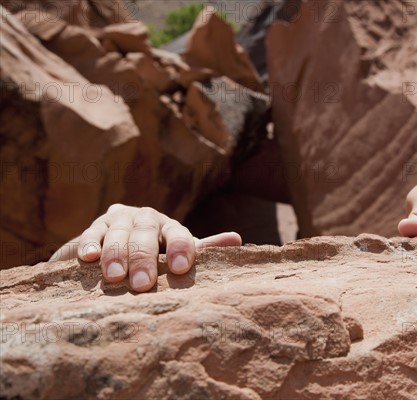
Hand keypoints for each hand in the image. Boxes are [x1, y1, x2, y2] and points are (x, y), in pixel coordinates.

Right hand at [51, 204, 241, 291]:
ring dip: (116, 254)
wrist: (121, 245)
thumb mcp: (180, 253)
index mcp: (171, 226)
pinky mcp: (96, 226)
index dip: (181, 249)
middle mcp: (146, 218)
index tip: (182, 268)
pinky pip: (92, 233)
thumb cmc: (159, 254)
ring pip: (118, 233)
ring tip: (115, 277)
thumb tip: (238, 239)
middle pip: (146, 235)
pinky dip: (90, 244)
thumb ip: (205, 249)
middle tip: (143, 284)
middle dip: (144, 259)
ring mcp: (120, 220)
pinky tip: (89, 258)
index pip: (179, 234)